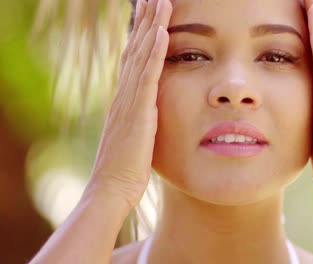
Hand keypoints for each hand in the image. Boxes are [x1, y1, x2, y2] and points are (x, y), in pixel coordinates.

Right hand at [83, 0, 171, 208]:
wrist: (112, 188)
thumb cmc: (127, 168)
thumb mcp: (136, 137)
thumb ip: (143, 119)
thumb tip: (152, 112)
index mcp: (126, 99)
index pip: (134, 59)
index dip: (142, 36)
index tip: (151, 15)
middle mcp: (124, 94)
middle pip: (136, 49)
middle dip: (146, 21)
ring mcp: (129, 101)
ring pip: (141, 56)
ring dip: (152, 27)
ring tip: (161, 2)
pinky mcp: (137, 112)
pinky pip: (147, 76)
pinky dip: (155, 53)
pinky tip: (162, 32)